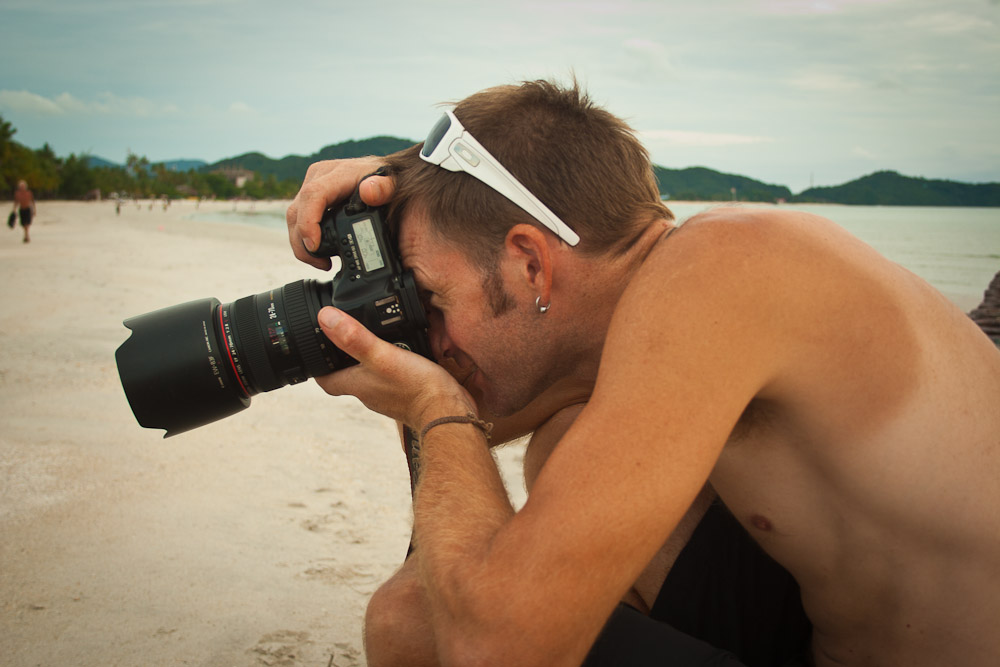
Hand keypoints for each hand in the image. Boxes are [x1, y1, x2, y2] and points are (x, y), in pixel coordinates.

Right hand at [285, 157, 396, 270]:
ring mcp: (312, 186)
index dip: (308, 222)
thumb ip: (385, 188)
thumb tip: (368, 191)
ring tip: (322, 262)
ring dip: (301, 244)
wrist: (384, 174)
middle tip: (322, 263)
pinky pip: (299, 218)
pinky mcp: (309, 196)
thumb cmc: (386, 181)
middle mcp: (319, 177)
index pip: (313, 196)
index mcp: (337, 173)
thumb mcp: (391, 184)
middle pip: (297, 211)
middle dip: (302, 242)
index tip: (314, 246)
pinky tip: (319, 252)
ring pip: (294, 217)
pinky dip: (304, 238)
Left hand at [314, 306, 476, 430]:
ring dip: (371, 361)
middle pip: (348, 376)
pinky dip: (395, 365)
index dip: (318, 365)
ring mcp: (390, 396)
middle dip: (344, 359)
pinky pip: (395, 378)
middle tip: (346, 338)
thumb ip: (355, 338)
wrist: (449, 412)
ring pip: (372, 377)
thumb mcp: (382, 355)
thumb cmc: (417, 388)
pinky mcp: (409, 395)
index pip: (326, 379)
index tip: (315, 349)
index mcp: (358, 384)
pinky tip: (406, 353)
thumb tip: (325, 318)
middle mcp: (371, 393)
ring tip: (377, 339)